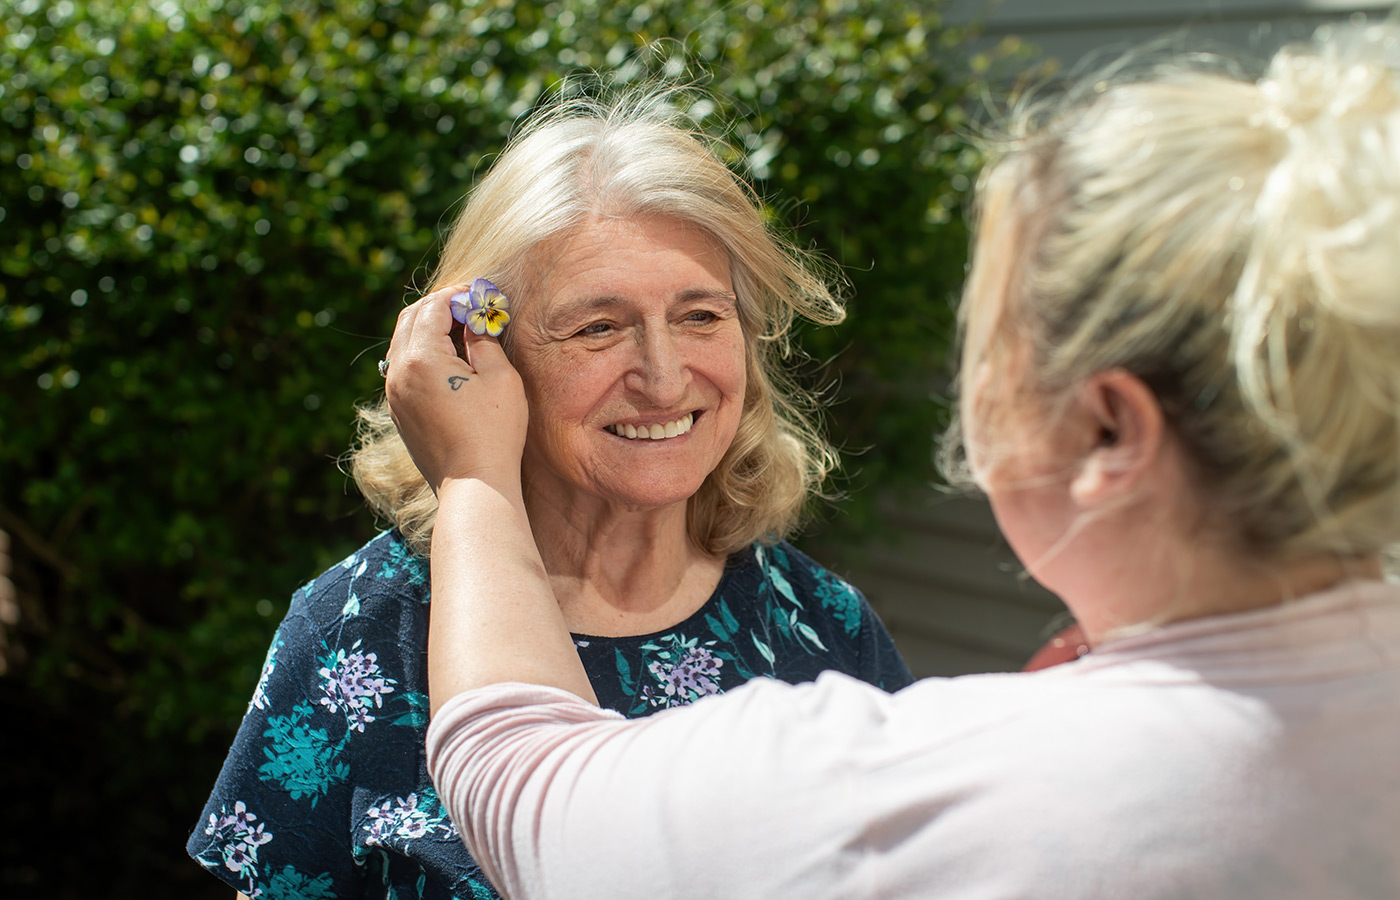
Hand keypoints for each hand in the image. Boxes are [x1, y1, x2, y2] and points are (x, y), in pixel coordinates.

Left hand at [384, 284, 527, 494]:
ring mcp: (394, 394)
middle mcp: (398, 373)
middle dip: (439, 307)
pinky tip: (451, 362)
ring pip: (403, 343)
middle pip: (410, 319)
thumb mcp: (500, 378)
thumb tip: (476, 321)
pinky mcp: (400, 411)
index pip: (433, 307)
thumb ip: (484, 340)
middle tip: (469, 308)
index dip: (457, 295)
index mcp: (421, 358)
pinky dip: (423, 354)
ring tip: (462, 332)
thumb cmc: (493, 432)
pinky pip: (404, 368)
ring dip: (429, 330)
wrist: (473, 485)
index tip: (479, 295)